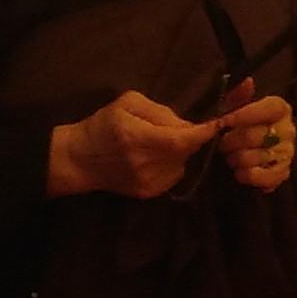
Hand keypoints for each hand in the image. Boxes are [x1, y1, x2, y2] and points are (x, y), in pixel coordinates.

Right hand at [48, 92, 219, 199]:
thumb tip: (188, 125)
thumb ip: (161, 112)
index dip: (205, 132)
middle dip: (191, 138)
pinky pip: (175, 175)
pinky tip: (153, 158)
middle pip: (187, 150)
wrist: (78, 160)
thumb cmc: (102, 126)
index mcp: (137, 137)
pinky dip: (173, 164)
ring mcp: (147, 181)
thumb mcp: (128, 104)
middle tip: (174, 129)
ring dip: (180, 152)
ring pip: (184, 162)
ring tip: (157, 144)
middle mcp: (145, 163)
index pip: (183, 139)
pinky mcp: (148, 193)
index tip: (218, 123)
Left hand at [213, 92, 296, 193]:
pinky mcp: (284, 172)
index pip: (271, 108)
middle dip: (232, 142)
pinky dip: (248, 176)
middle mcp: (289, 129)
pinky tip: (240, 172)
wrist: (243, 154)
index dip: (247, 114)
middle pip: (257, 136)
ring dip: (237, 160)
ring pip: (258, 157)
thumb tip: (247, 81)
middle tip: (223, 144)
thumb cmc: (237, 128)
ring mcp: (288, 152)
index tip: (225, 121)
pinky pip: (266, 176)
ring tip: (231, 158)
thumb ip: (237, 96)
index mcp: (280, 109)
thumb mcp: (233, 109)